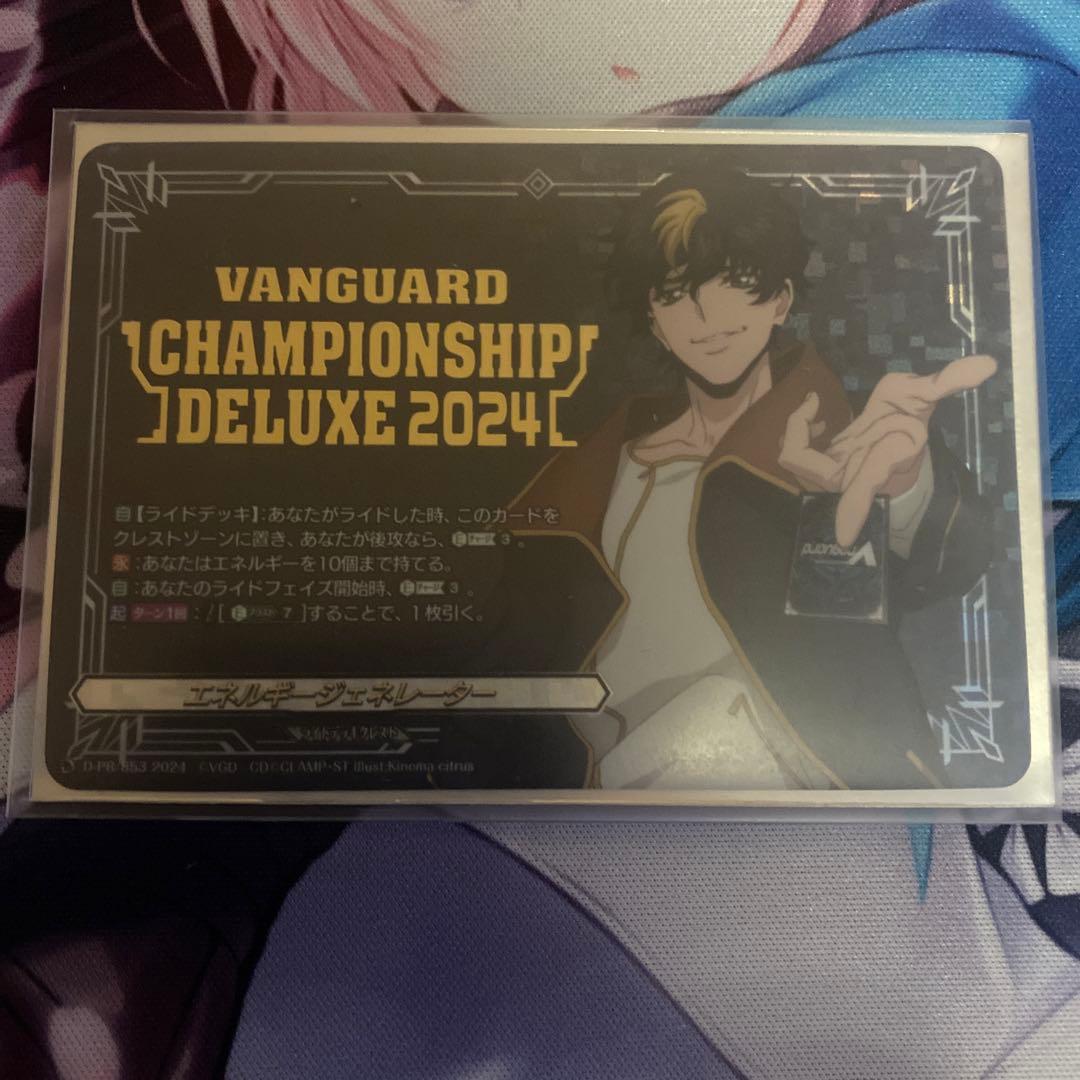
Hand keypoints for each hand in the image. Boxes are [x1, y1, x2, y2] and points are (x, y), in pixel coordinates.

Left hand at [779, 354, 996, 546]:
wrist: (899, 430)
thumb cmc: (909, 419)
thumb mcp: (926, 396)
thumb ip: (949, 381)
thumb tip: (988, 364)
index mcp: (881, 464)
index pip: (864, 490)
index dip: (855, 511)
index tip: (845, 538)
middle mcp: (851, 473)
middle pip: (810, 469)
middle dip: (798, 436)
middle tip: (813, 404)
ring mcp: (832, 470)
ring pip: (796, 462)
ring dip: (794, 432)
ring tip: (812, 406)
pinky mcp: (819, 462)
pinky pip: (794, 453)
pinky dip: (795, 431)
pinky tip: (814, 413)